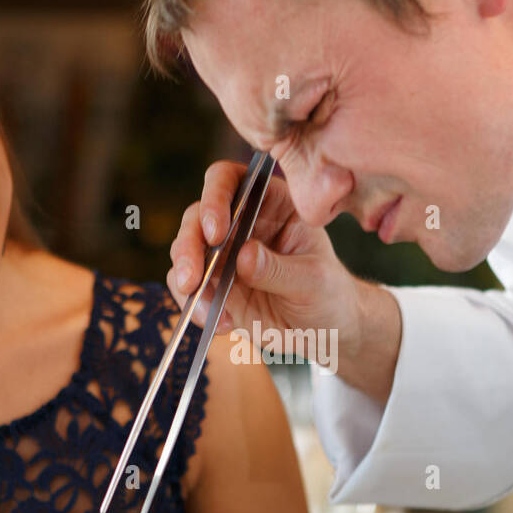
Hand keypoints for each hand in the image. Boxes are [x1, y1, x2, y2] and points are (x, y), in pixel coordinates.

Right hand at [167, 160, 400, 400]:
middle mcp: (240, 222)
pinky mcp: (213, 285)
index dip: (215, 198)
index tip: (216, 231)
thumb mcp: (314, 281)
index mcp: (271, 203)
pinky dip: (195, 306)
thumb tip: (243, 256)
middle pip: (197, 217)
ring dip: (185, 279)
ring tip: (206, 309)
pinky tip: (224, 324)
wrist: (324, 331)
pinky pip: (188, 289)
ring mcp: (222, 254)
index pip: (232, 181)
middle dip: (189, 245)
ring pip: (185, 252)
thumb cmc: (328, 293)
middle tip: (192, 278)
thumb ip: (279, 269)